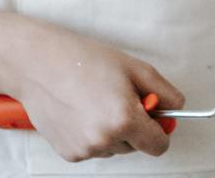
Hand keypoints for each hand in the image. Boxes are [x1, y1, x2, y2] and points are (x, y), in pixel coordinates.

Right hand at [5, 21, 184, 160]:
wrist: (39, 65)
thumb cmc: (84, 60)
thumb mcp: (135, 68)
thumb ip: (163, 92)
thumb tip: (175, 108)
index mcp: (124, 120)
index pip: (158, 145)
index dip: (161, 131)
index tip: (157, 119)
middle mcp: (104, 141)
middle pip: (136, 146)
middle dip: (134, 127)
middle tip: (119, 97)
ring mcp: (85, 150)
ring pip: (114, 147)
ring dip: (112, 131)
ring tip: (96, 101)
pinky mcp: (69, 154)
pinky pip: (93, 149)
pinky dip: (92, 135)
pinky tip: (82, 111)